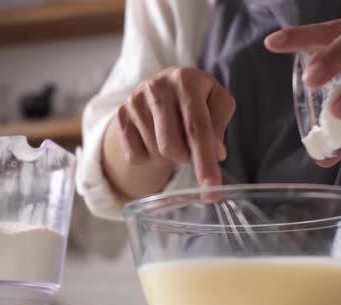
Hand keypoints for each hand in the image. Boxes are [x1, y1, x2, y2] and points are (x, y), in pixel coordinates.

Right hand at [115, 66, 234, 188]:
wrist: (163, 85)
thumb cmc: (196, 98)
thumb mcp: (217, 102)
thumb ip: (219, 125)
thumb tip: (216, 153)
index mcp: (186, 80)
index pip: (197, 128)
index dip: (206, 160)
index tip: (212, 188)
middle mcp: (157, 86)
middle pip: (171, 147)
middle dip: (186, 158)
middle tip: (191, 149)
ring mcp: (135, 100)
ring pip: (155, 154)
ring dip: (169, 158)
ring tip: (173, 139)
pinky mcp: (121, 114)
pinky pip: (135, 156)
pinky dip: (149, 158)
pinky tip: (154, 140)